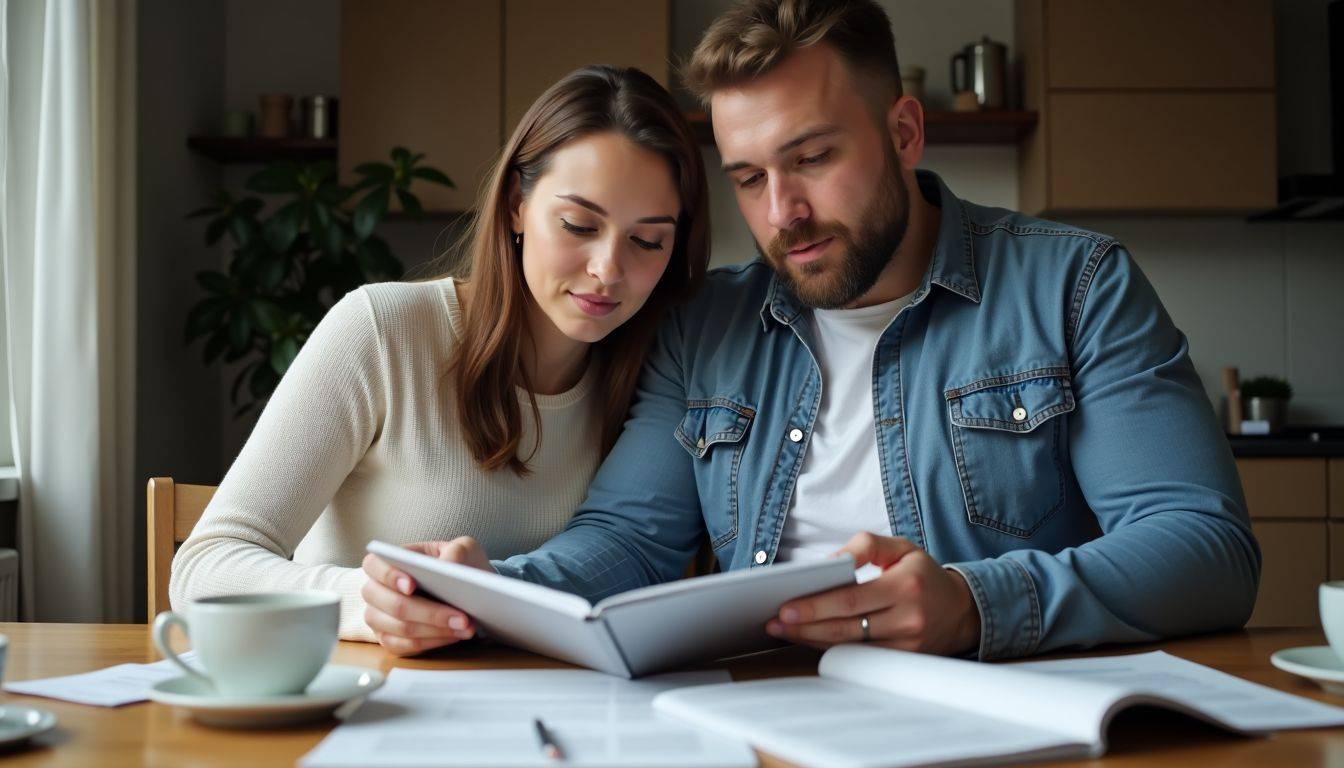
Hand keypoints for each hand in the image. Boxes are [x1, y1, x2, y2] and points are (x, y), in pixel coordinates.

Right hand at [360, 537, 493, 655]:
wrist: (463, 587)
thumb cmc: (455, 563)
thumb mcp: (461, 548)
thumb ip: (455, 552)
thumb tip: (448, 567)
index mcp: (385, 562)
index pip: (374, 566)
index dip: (390, 576)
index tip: (412, 585)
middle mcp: (374, 591)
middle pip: (394, 605)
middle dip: (430, 613)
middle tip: (461, 616)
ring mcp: (378, 618)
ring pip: (403, 629)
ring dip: (437, 630)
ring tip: (466, 627)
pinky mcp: (389, 640)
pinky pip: (407, 646)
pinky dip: (434, 642)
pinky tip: (455, 635)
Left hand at [766, 533, 980, 655]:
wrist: (960, 610)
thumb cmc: (923, 574)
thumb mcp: (900, 548)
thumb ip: (865, 546)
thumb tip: (831, 560)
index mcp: (906, 586)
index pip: (851, 599)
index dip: (816, 606)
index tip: (786, 606)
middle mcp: (908, 619)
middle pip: (846, 627)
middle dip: (805, 626)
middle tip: (775, 622)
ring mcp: (907, 645)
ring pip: (850, 647)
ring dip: (813, 640)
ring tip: (785, 630)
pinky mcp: (903, 662)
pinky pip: (860, 658)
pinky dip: (833, 649)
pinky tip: (812, 639)